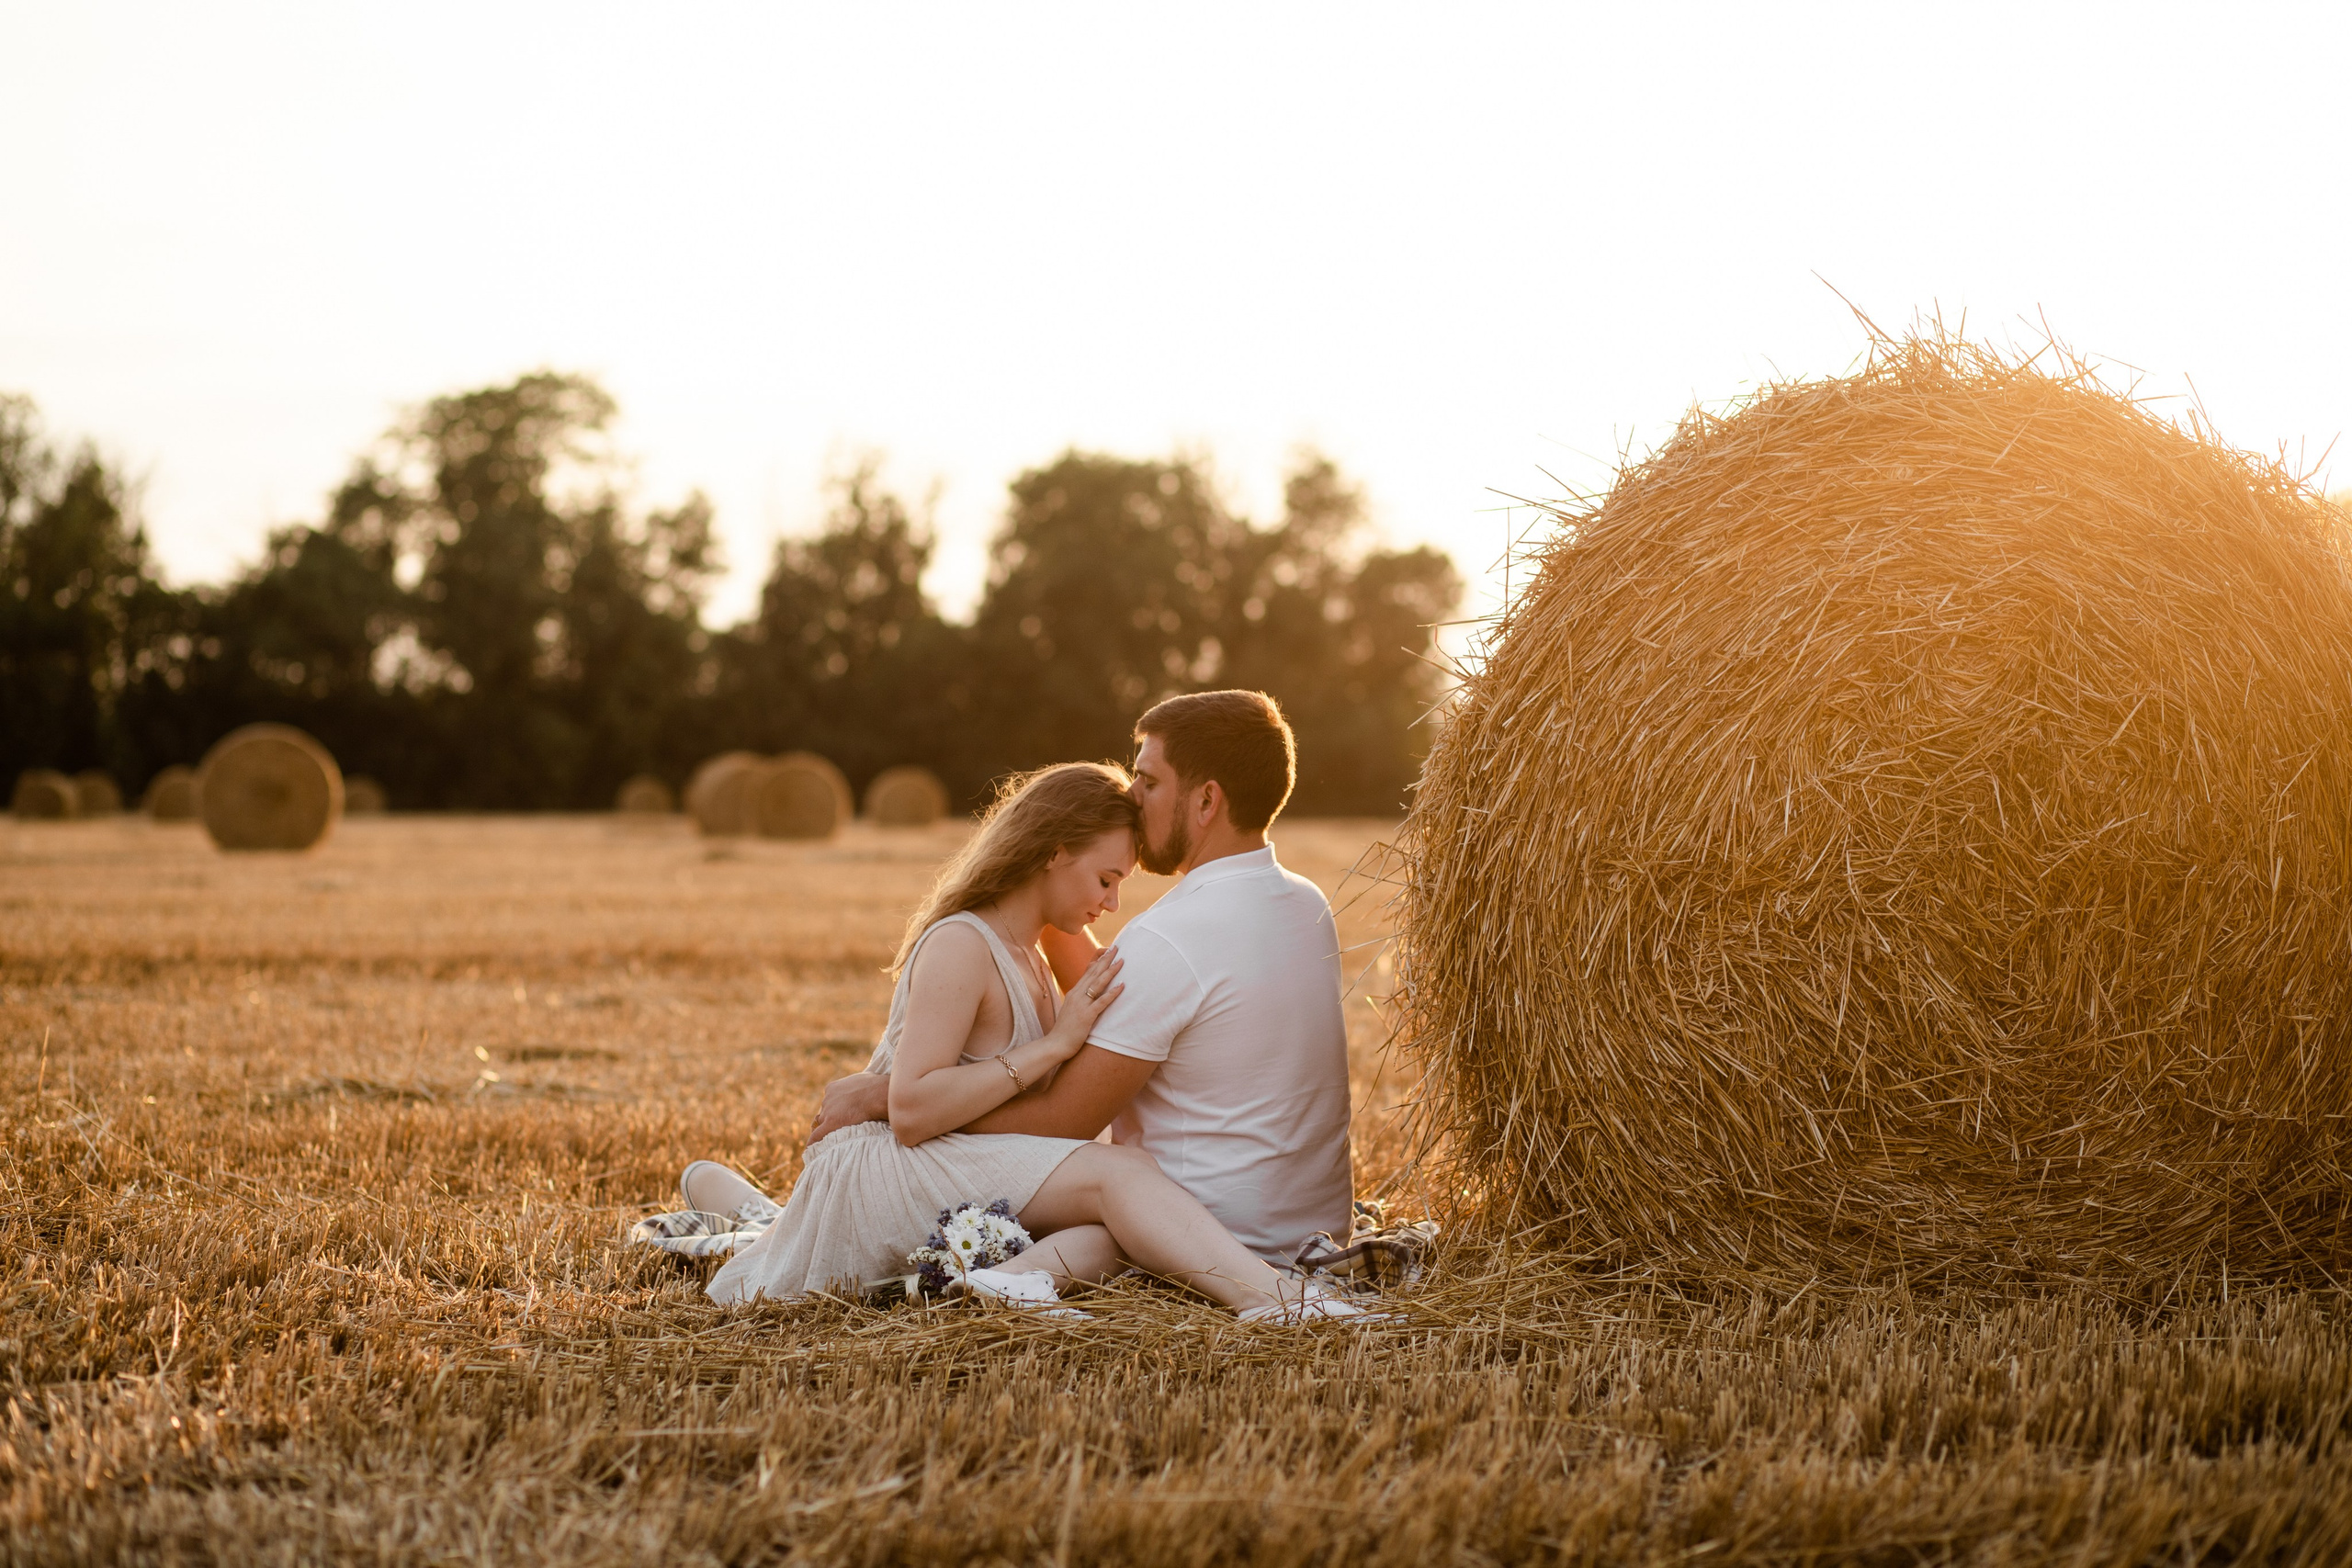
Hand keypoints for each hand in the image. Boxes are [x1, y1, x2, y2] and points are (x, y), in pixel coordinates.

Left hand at [809, 1070, 889, 1144]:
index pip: (829, 1102)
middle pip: (826, 1113)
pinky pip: (816, 1136)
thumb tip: (865, 1086)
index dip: (836, 1110)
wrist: (877, 1094)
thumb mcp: (862, 1079)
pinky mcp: (830, 1124)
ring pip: (823, 1124)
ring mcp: (827, 1112)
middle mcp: (826, 1099)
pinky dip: (813, 1143)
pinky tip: (811, 1151)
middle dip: (834, 1119)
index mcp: (832, 1088)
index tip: (842, 1115)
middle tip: (845, 1126)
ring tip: (839, 1137)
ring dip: (830, 1130)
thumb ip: (857, 1085)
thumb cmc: (876, 1086)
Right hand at [1036, 947, 1123, 1064]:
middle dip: (1106, 959)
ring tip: (1121, 961)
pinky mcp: (1086, 1016)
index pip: (1087, 971)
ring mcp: (1081, 1004)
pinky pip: (1101, 1002)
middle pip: (1093, 973)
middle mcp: (1077, 994)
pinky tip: (1122, 985)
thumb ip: (1080, 999)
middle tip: (1117, 947)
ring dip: (1111, 971)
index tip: (1107, 949)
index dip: (1098, 960)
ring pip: (1098, 983)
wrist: (1055, 1044)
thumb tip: (1089, 993)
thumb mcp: (1072, 1009)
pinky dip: (1112, 993)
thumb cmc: (1065, 1029)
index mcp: (1074, 992)